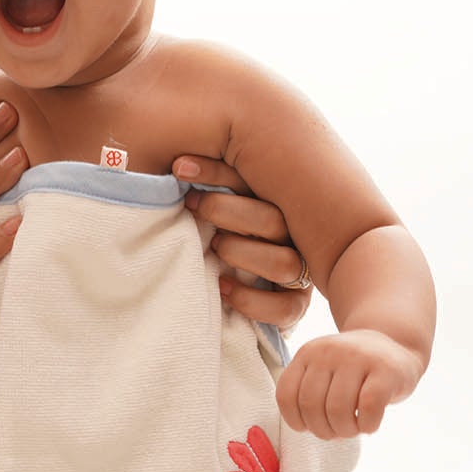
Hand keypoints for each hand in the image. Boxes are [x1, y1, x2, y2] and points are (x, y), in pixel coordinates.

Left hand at [176, 156, 312, 331]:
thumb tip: (174, 163)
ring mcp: (298, 271)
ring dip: (242, 254)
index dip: (216, 172)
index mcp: (276, 203)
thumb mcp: (210, 206)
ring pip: (284, 264)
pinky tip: (221, 287)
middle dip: (226, 210)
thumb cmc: (218, 233)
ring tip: (213, 247)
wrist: (236, 288)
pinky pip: (285, 308)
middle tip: (193, 206)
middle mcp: (294, 235)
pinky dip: (250, 300)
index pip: (255, 180)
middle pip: (273, 219)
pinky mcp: (295, 304)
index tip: (179, 167)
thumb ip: (203, 187)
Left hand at [275, 329, 421, 438]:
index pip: (286, 395)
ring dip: (345, 431)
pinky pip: (368, 408)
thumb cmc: (355, 370)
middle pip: (311, 406)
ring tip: (353, 429)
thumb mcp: (324, 370)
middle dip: (323, 430)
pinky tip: (370, 425)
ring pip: (338, 410)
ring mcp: (358, 357)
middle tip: (337, 433)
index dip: (296, 421)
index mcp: (308, 353)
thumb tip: (304, 428)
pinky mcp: (386, 370)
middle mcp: (329, 351)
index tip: (309, 428)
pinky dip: (367, 426)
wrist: (396, 344)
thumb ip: (307, 392)